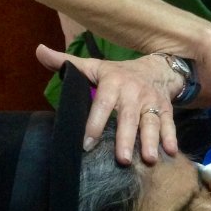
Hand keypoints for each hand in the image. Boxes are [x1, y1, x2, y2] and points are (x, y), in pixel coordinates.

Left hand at [37, 44, 180, 164]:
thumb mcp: (94, 66)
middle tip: (122, 159)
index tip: (87, 144)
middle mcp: (134, 93)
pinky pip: (169, 124)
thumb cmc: (118, 73)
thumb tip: (39, 51)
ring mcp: (151, 102)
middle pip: (129, 117)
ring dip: (151, 141)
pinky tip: (171, 152)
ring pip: (151, 122)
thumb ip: (67, 62)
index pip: (103, 104)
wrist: (158, 67)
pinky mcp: (166, 110)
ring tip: (149, 159)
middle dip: (126, 138)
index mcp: (113, 82)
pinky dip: (171, 138)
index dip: (95, 123)